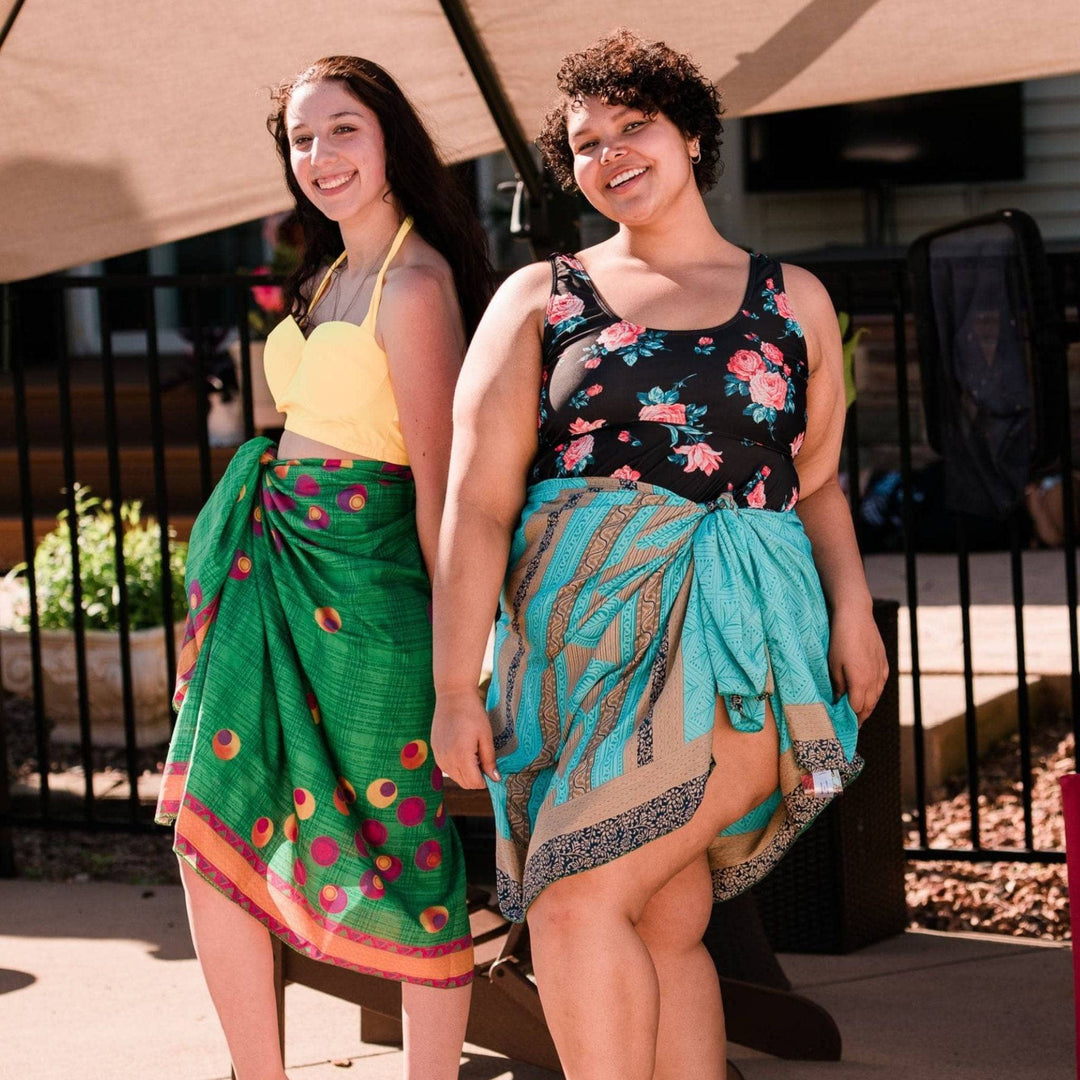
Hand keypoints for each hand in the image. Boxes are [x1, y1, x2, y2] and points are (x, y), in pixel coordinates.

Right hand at [431, 687, 499, 788]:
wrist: (453, 696)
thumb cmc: (472, 713)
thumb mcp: (486, 736)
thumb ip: (489, 760)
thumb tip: (495, 779)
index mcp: (461, 756)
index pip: (475, 783)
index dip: (486, 779)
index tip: (491, 767)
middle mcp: (447, 760)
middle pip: (465, 783)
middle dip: (476, 777)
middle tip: (483, 758)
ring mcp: (438, 756)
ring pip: (455, 777)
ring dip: (466, 772)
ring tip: (473, 752)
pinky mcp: (434, 751)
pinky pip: (447, 768)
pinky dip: (456, 765)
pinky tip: (462, 748)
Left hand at [828, 604, 888, 723]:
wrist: (855, 616)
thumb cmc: (839, 640)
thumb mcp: (833, 665)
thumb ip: (838, 686)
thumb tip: (838, 701)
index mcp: (860, 682)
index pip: (857, 709)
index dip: (850, 719)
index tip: (843, 726)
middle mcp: (874, 680)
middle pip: (869, 706)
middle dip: (860, 717)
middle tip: (851, 725)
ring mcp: (881, 671)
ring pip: (876, 696)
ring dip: (868, 706)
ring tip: (858, 713)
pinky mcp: (884, 663)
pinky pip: (881, 684)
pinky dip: (874, 693)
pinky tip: (869, 694)